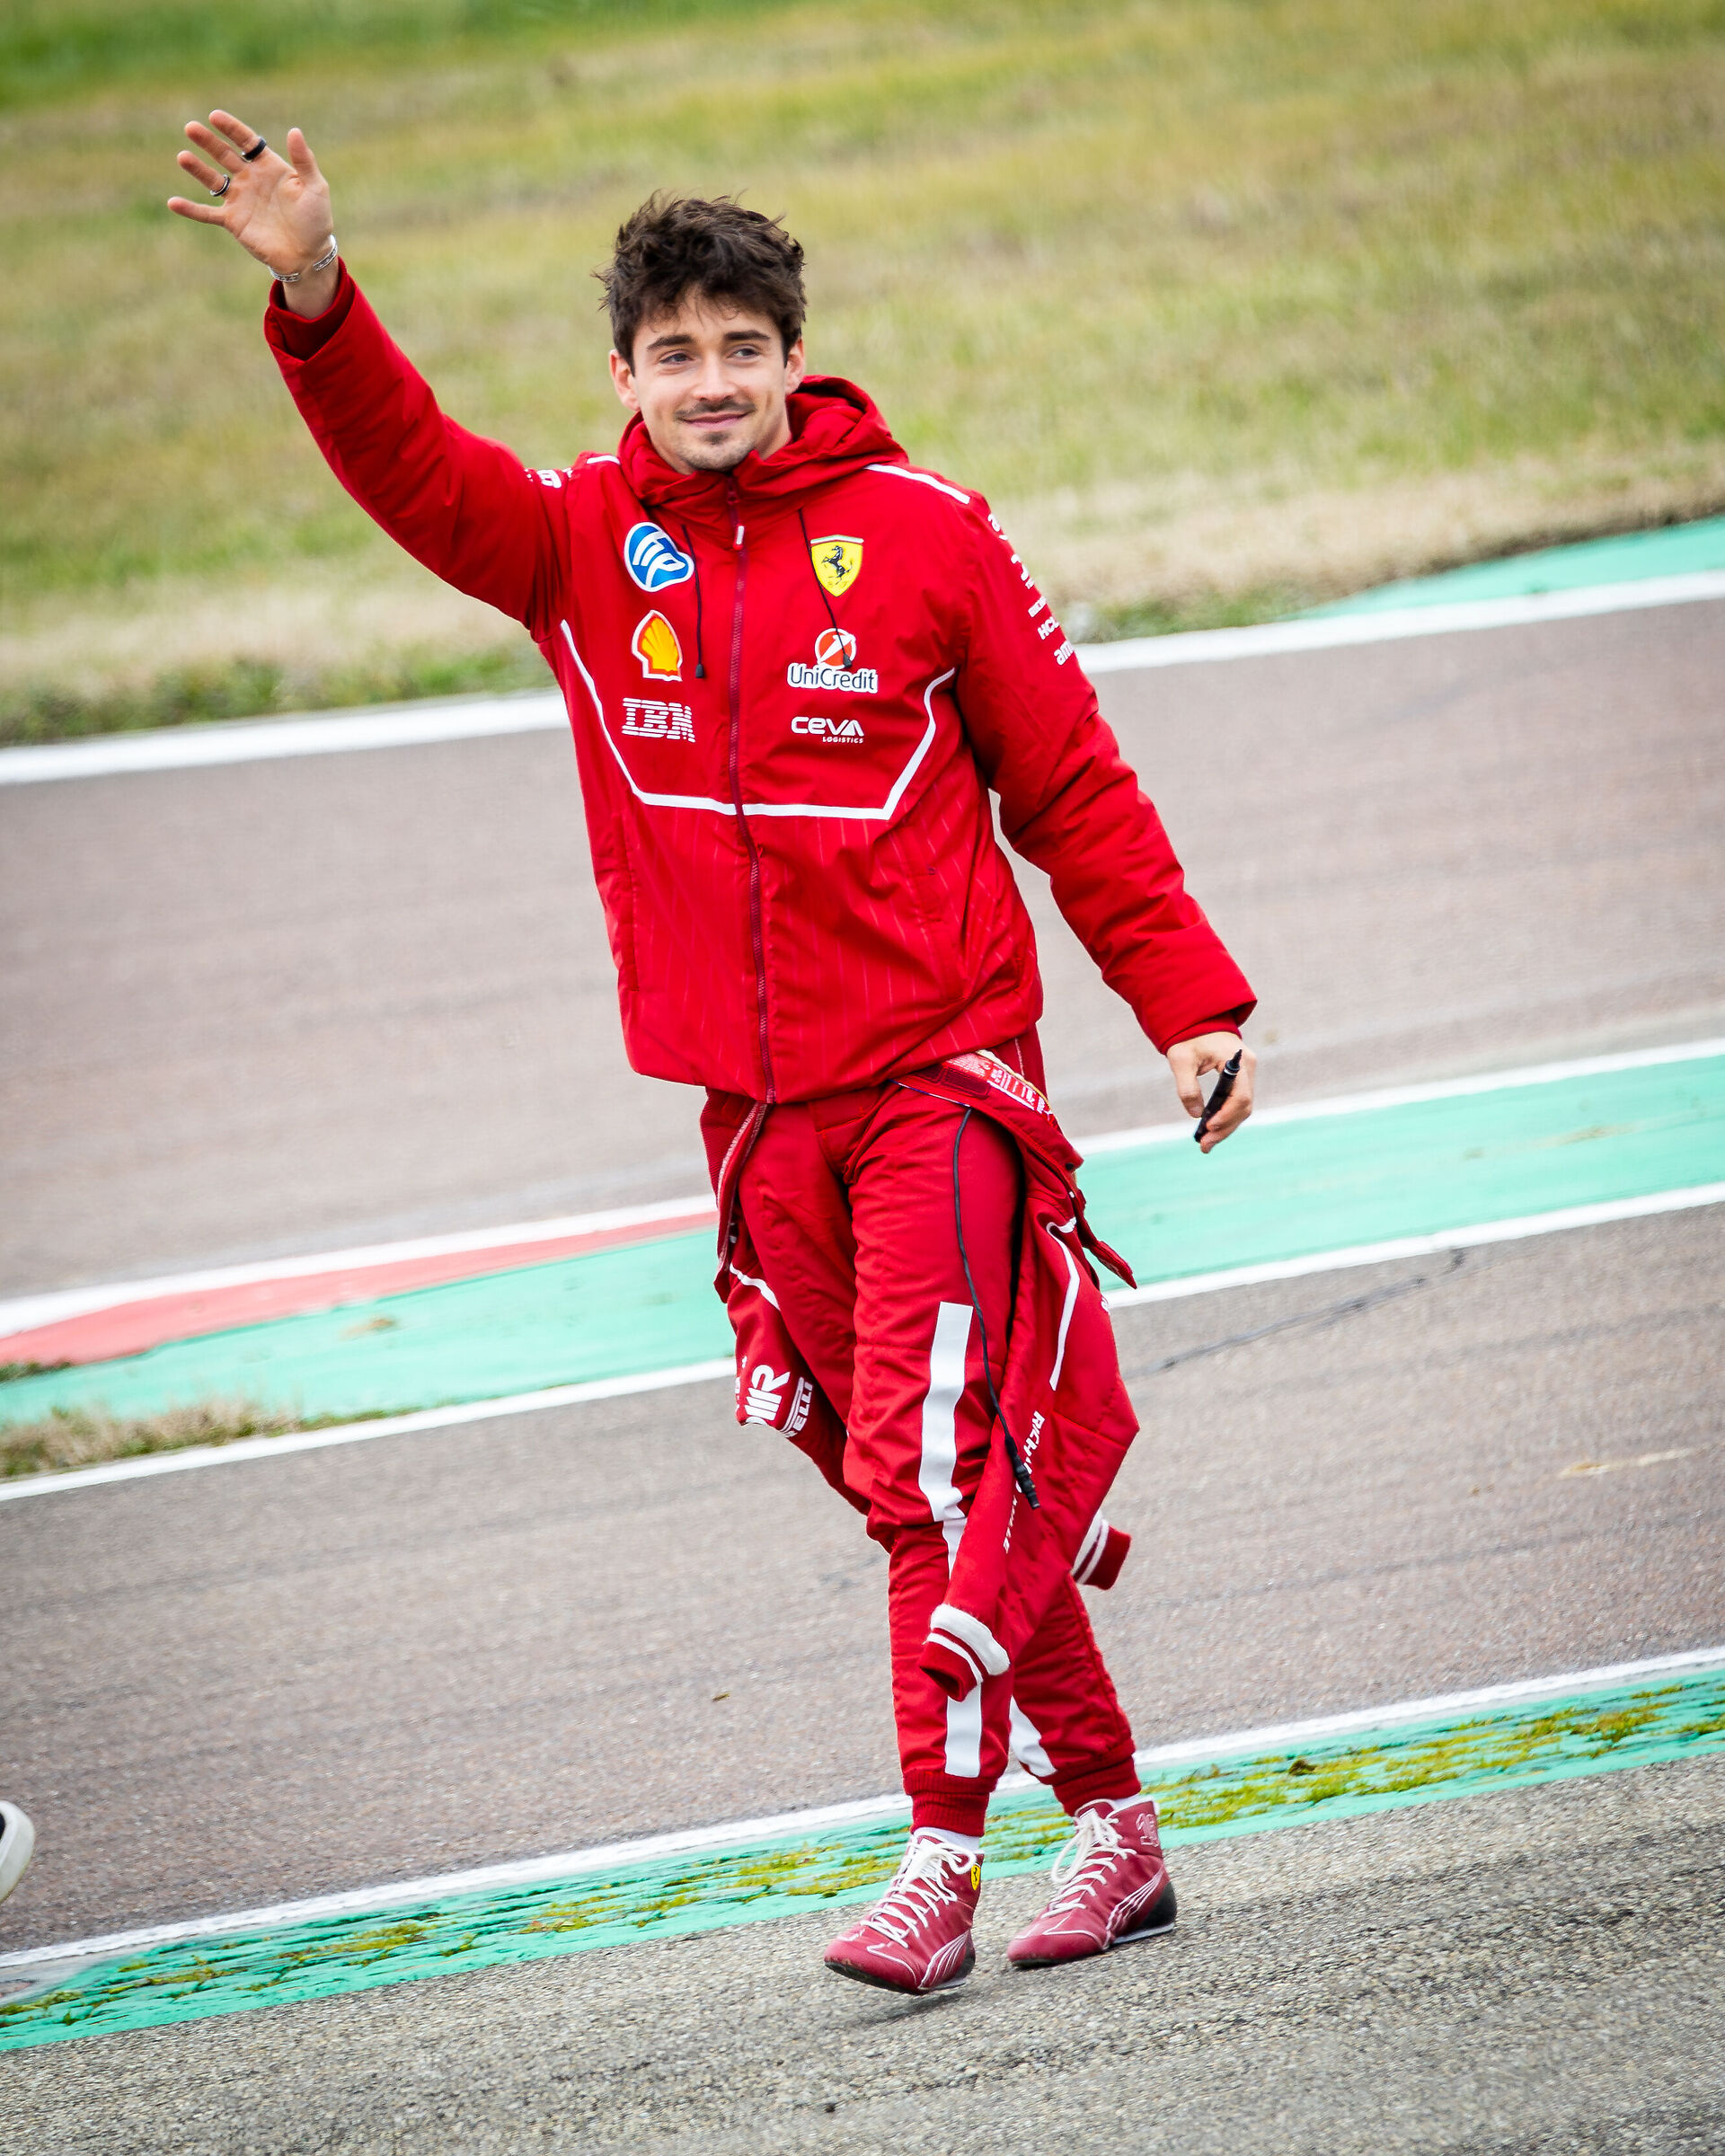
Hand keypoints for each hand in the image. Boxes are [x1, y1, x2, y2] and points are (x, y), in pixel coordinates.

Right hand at [168, 113, 337, 314]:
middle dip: (208, 142)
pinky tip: (173, 203)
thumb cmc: (315, 220)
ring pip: (213, 179)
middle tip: (191, 128)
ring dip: (197, 168)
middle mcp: (250, 178)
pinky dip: (191, 209)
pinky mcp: (233, 221)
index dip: (231, 128)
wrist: (308, 256)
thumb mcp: (315, 188)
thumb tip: (294, 130)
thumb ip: (304, 160)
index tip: (215, 117)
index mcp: (268, 166)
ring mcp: (239, 199)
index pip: (246, 141)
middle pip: (224, 155)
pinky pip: (207, 213)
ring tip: (182, 157)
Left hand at [1167, 1032, 1254, 1153]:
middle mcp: (1248, 1067)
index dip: (1226, 1115)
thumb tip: (1196, 1115)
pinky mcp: (1240, 1079)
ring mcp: (1247, 1073)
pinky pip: (1237, 1102)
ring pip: (1242, 1108)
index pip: (1240, 1095)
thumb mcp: (1180, 1060)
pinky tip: (1211, 1132)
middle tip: (1204, 1145)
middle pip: (1243, 1106)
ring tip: (1206, 1144)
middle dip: (1224, 1128)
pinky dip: (1225, 1117)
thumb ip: (1187, 1087)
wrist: (1197, 1019)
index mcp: (1237, 1060)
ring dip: (1225, 1127)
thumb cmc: (1188, 1037)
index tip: (1208, 1127)